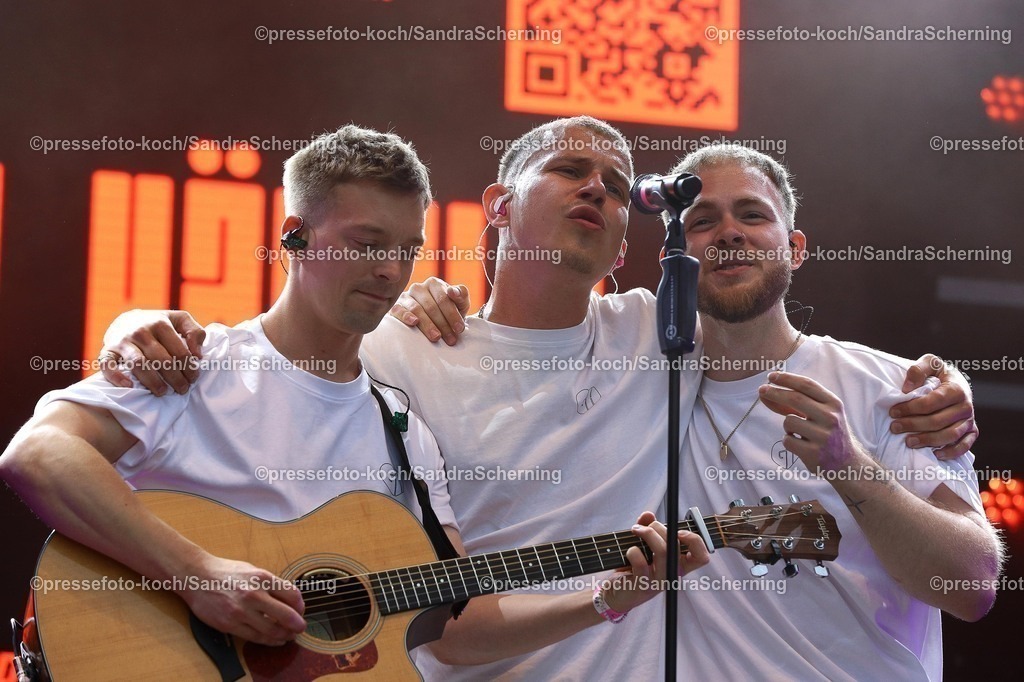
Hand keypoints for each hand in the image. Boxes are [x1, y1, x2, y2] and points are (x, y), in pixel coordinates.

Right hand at [100, 310, 205, 394]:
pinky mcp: (107, 350)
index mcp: (160, 323)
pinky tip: (130, 386)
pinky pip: (107, 365)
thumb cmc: (159, 324)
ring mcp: (122, 341)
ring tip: (163, 392)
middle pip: (161, 360)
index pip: (179, 350)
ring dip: (153, 381)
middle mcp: (140, 331)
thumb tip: (198, 355)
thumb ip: (195, 332)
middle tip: (183, 389)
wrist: (127, 320)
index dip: (189, 367)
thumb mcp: (180, 320)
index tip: (194, 378)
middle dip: (175, 378)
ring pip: (138, 364)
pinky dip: (116, 376)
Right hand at [177, 556, 305, 645]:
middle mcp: (254, 594)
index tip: (301, 610)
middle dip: (297, 625)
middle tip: (301, 628)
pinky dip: (269, 641)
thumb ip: (270, 584)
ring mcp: (241, 611)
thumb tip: (288, 599)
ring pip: (271, 630)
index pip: (292, 595)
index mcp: (262, 578)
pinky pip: (254, 637)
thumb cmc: (225, 572)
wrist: (196, 577)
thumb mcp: (253, 570)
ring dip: (284, 635)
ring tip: (289, 636)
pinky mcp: (230, 624)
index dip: (300, 606)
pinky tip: (275, 640)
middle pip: (286, 615)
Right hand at [388, 277, 469, 344]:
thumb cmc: (448, 312)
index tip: (460, 329)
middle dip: (443, 324)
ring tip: (436, 337)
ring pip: (417, 309)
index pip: (443, 298)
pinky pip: (399, 310)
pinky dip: (406, 316)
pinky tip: (414, 323)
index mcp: (434, 283)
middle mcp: (418, 288)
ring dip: (428, 325)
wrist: (432, 322)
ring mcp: (406, 297)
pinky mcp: (396, 307)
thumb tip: (452, 292)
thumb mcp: (460, 303)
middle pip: (431, 306)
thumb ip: (461, 295)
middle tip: (451, 339)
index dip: (453, 314)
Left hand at [602, 511, 709, 613]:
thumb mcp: (643, 545)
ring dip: (647, 534)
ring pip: (662, 552)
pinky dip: (633, 551)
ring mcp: (659, 582)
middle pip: (676, 546)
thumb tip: (648, 514)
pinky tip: (629, 551)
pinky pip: (641, 563)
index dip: (695, 540)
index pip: (701, 556)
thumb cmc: (633, 567)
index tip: (678, 531)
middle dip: (658, 528)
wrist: (617, 591)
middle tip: (644, 527)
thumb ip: (647, 528)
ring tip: (635, 530)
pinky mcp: (643, 586)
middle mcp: (672, 574)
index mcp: (678, 565)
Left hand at [758, 371, 866, 473]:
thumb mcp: (820, 413)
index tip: (771, 376)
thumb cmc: (827, 432)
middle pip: (795, 398)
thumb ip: (795, 402)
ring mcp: (823, 436)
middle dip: (775, 392)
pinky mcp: (814, 453)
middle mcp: (830, 418)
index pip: (807, 385)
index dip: (787, 378)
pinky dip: (789, 441)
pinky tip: (801, 445)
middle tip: (761, 390)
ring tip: (799, 432)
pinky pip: (787, 440)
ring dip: (787, 425)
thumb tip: (765, 392)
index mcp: (834, 404)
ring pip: (789, 421)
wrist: (846, 463)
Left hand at [889, 354, 977, 459]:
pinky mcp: (971, 431)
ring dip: (928, 440)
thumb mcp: (929, 363)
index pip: (932, 402)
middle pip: (938, 421)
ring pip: (950, 435)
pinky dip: (952, 452)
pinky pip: (965, 445)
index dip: (911, 408)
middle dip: (913, 425)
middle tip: (894, 427)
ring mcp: (970, 420)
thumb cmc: (938, 373)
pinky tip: (936, 454)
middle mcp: (966, 406)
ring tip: (908, 442)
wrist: (955, 382)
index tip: (893, 411)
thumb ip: (918, 370)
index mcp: (956, 389)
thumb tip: (907, 389)